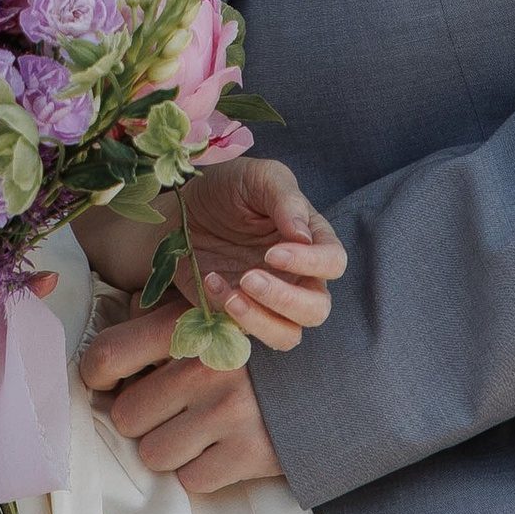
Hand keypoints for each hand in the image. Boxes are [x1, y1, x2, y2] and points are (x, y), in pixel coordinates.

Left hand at [79, 301, 285, 491]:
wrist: (340, 375)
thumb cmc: (262, 344)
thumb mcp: (216, 310)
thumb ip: (161, 317)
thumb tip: (113, 342)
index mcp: (190, 326)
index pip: (106, 357)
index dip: (96, 377)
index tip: (107, 384)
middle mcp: (204, 368)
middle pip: (126, 416)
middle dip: (140, 419)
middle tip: (163, 410)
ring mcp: (227, 414)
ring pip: (153, 454)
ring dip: (169, 447)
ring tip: (194, 430)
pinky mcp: (250, 453)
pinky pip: (192, 480)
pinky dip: (201, 470)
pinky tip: (219, 449)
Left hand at [171, 156, 344, 353]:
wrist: (182, 209)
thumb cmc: (228, 189)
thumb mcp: (257, 177)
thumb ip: (285, 199)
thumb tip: (304, 236)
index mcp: (312, 239)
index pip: (333, 262)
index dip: (310, 263)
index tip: (272, 253)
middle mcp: (298, 276)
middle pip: (316, 309)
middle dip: (285, 299)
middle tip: (249, 277)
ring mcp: (269, 301)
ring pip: (288, 336)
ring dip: (261, 322)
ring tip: (231, 296)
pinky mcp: (240, 316)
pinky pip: (244, 333)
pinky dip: (229, 318)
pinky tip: (210, 282)